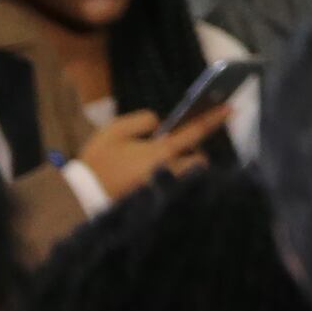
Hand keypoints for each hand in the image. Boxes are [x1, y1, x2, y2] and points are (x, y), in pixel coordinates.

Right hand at [69, 100, 230, 199]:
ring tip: (162, 165)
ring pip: (189, 177)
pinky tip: (154, 178)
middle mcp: (167, 173)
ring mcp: (163, 190)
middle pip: (199, 162)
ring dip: (183, 169)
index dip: (214, 118)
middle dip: (195, 155)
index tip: (231, 107)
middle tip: (175, 150)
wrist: (80, 197)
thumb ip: (142, 121)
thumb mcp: (114, 131)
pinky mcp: (157, 203)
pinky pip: (175, 190)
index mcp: (159, 153)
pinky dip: (172, 182)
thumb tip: (161, 124)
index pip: (194, 132)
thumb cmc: (97, 162)